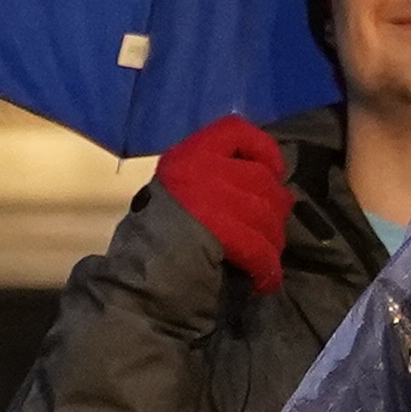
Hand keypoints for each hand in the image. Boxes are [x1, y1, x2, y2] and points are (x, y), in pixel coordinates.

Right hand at [153, 119, 292, 289]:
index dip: (262, 148)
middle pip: (262, 179)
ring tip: (265, 256)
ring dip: (272, 239)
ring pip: (267, 214)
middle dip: (273, 208)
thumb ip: (219, 177)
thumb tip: (268, 178)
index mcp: (188, 155)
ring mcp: (210, 198)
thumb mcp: (182, 193)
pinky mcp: (221, 232)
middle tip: (269, 230)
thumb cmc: (157, 240)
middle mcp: (199, 169)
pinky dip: (266, 266)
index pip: (235, 131)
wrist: (137, 280)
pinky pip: (260, 246)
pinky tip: (263, 279)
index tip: (273, 171)